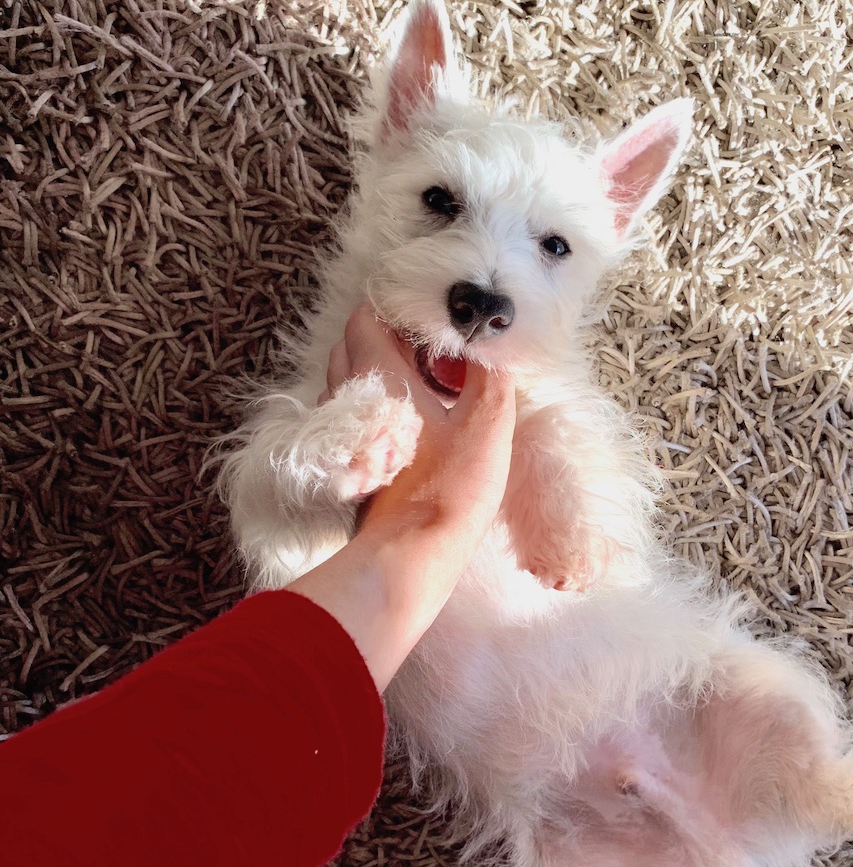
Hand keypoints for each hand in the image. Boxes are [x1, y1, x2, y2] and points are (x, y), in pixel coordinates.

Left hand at [285, 306, 515, 688]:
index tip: (437, 319)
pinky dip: (383, 408)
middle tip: (439, 353)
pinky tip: (419, 425)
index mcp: (377, 375)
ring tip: (434, 387)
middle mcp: (349, 397)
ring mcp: (346, 432)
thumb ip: (490, 375)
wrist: (410, 556)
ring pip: (353, 383)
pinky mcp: (354, 462)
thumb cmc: (447, 487)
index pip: (366, 317)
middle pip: (354, 346)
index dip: (399, 309)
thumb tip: (491, 345)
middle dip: (392, 340)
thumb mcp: (486, 423)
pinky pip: (360, 417)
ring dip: (386, 375)